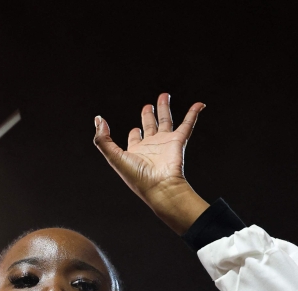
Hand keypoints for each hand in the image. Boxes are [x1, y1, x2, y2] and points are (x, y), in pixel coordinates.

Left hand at [93, 92, 209, 233]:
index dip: (134, 132)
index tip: (135, 129)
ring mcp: (165, 143)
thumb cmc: (137, 177)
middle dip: (149, 114)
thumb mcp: (114, 157)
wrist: (160, 187)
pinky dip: (193, 114)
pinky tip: (198, 105)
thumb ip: (103, 139)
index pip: (135, 137)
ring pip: (165, 121)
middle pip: (150, 125)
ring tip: (164, 96)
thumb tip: (98, 119)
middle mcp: (151, 146)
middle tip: (149, 105)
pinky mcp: (178, 141)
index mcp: (136, 151)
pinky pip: (187, 124)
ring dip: (164, 108)